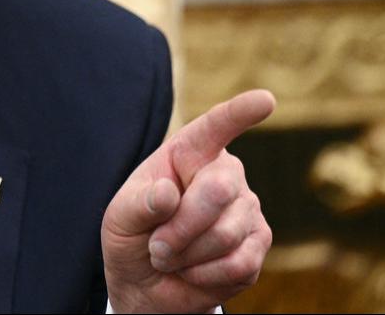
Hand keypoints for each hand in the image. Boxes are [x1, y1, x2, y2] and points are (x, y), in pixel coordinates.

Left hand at [100, 89, 274, 313]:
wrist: (147, 285)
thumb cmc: (133, 238)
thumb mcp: (120, 218)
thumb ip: (140, 204)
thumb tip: (168, 194)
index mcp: (189, 153)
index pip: (215, 127)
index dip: (239, 113)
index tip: (265, 99)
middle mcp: (225, 173)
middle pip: (217, 191)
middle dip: (180, 227)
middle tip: (157, 247)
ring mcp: (247, 208)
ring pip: (225, 234)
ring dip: (187, 256)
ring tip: (170, 257)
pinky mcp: (259, 244)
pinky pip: (237, 264)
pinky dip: (204, 275)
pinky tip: (192, 271)